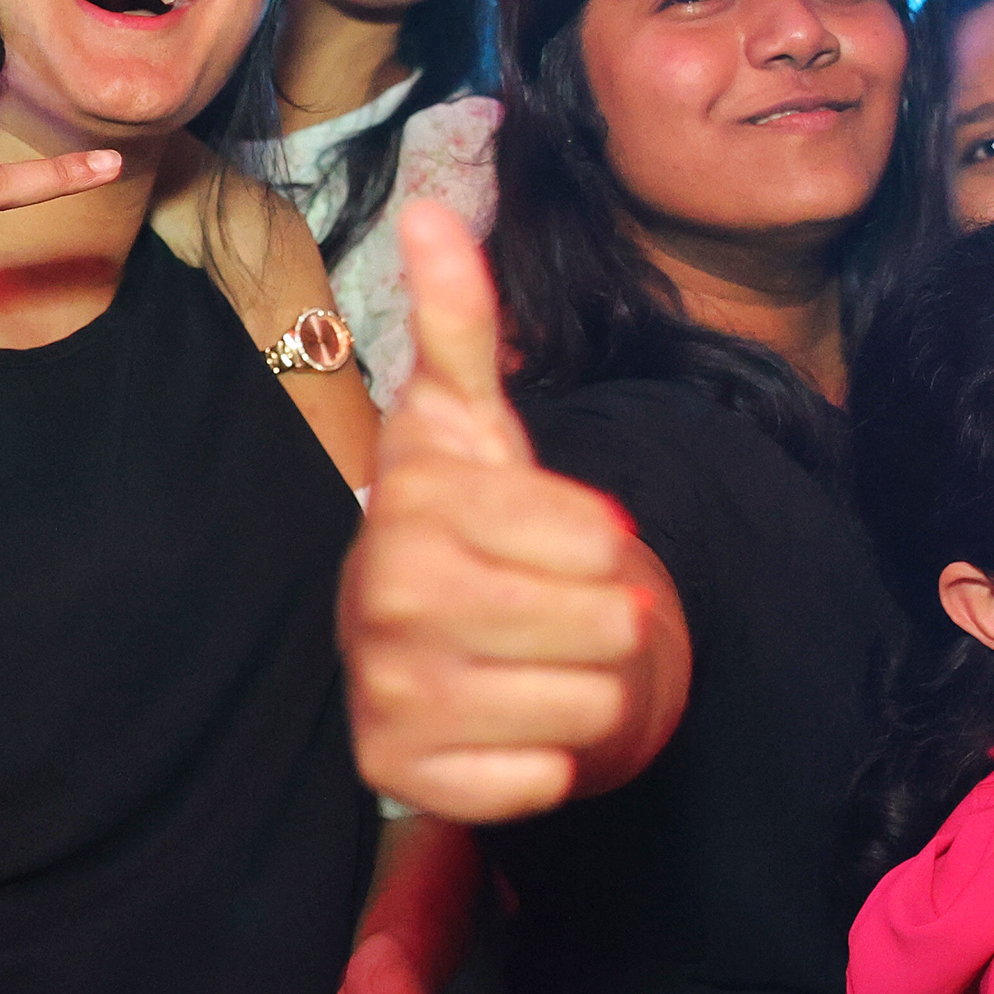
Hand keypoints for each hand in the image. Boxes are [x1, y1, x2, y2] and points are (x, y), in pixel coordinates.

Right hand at [340, 205, 649, 819]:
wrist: (417, 631)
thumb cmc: (464, 517)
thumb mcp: (471, 416)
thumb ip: (461, 319)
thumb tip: (432, 210)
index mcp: (413, 509)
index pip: (590, 539)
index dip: (601, 540)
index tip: (570, 536)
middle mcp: (387, 606)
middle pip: (600, 626)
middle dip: (606, 615)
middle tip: (559, 601)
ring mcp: (389, 698)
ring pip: (587, 706)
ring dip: (587, 684)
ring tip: (537, 657)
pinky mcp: (404, 778)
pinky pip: (542, 783)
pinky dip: (547, 759)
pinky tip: (507, 717)